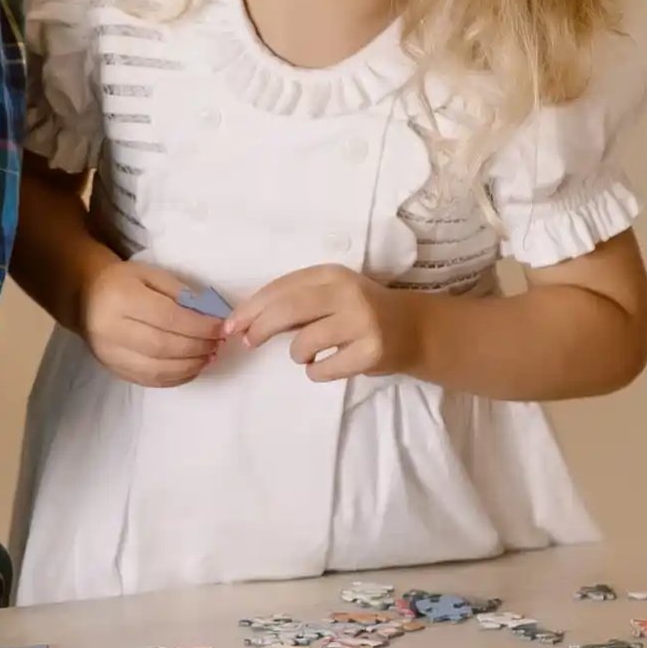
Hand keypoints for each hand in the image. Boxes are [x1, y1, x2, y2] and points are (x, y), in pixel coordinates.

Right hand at [80, 254, 226, 387]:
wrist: (85, 298)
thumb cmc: (123, 282)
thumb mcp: (150, 275)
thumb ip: (180, 293)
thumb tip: (210, 317)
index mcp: (121, 299)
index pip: (167, 318)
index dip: (199, 326)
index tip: (221, 327)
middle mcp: (112, 330)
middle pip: (163, 346)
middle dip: (198, 347)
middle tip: (218, 343)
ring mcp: (111, 355)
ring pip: (158, 369)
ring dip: (191, 365)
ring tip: (210, 356)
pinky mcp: (114, 370)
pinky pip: (150, 380)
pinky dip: (177, 377)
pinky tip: (193, 367)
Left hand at [222, 264, 416, 384]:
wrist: (415, 329)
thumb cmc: (361, 312)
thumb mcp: (332, 294)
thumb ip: (296, 303)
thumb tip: (245, 323)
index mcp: (332, 274)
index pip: (281, 288)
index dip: (251, 307)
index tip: (231, 325)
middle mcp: (347, 293)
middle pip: (287, 310)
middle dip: (259, 328)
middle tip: (249, 342)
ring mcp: (361, 323)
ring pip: (303, 345)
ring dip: (298, 355)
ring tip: (311, 354)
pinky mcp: (370, 352)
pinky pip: (322, 370)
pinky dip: (316, 373)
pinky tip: (326, 366)